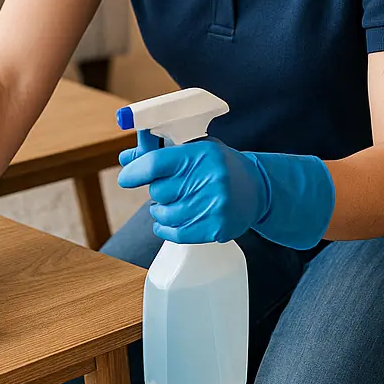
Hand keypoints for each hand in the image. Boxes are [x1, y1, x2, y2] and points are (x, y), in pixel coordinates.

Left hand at [117, 131, 335, 249]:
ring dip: (159, 211)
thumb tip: (125, 160)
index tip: (126, 178)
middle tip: (165, 188)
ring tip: (167, 205)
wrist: (258, 188)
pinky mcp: (217, 227)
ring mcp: (215, 205)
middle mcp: (210, 178)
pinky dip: (166, 229)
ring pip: (165, 214)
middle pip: (158, 191)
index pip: (156, 163)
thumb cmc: (219, 165)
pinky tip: (166, 223)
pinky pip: (178, 234)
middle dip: (156, 191)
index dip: (135, 172)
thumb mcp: (194, 149)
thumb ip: (159, 153)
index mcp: (202, 153)